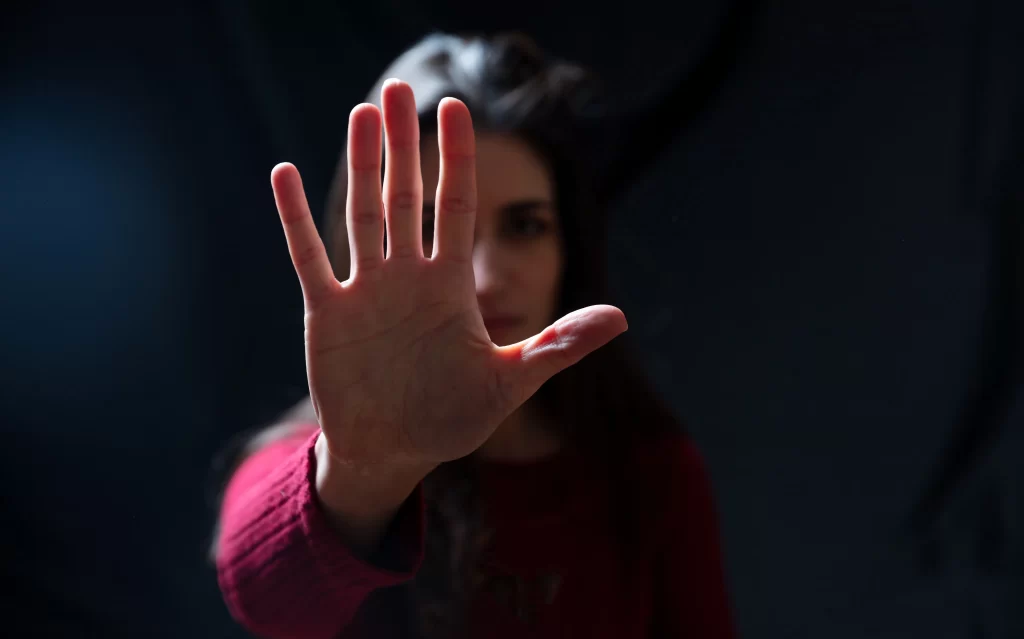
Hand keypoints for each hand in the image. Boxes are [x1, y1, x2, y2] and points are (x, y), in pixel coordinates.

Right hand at [271, 80, 626, 470]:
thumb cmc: (451, 419)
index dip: (458, 157)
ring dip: (362, 164)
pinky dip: (295, 218)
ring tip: (361, 112)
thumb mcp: (510, 382)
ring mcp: (366, 291)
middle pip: (407, 196)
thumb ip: (558, 346)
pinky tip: (284, 173)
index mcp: (451, 285)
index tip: (456, 107)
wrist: (393, 453)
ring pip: (363, 214)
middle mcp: (408, 277)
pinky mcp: (327, 312)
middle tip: (399, 90)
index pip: (458, 205)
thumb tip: (620, 317)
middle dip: (405, 145)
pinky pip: (309, 256)